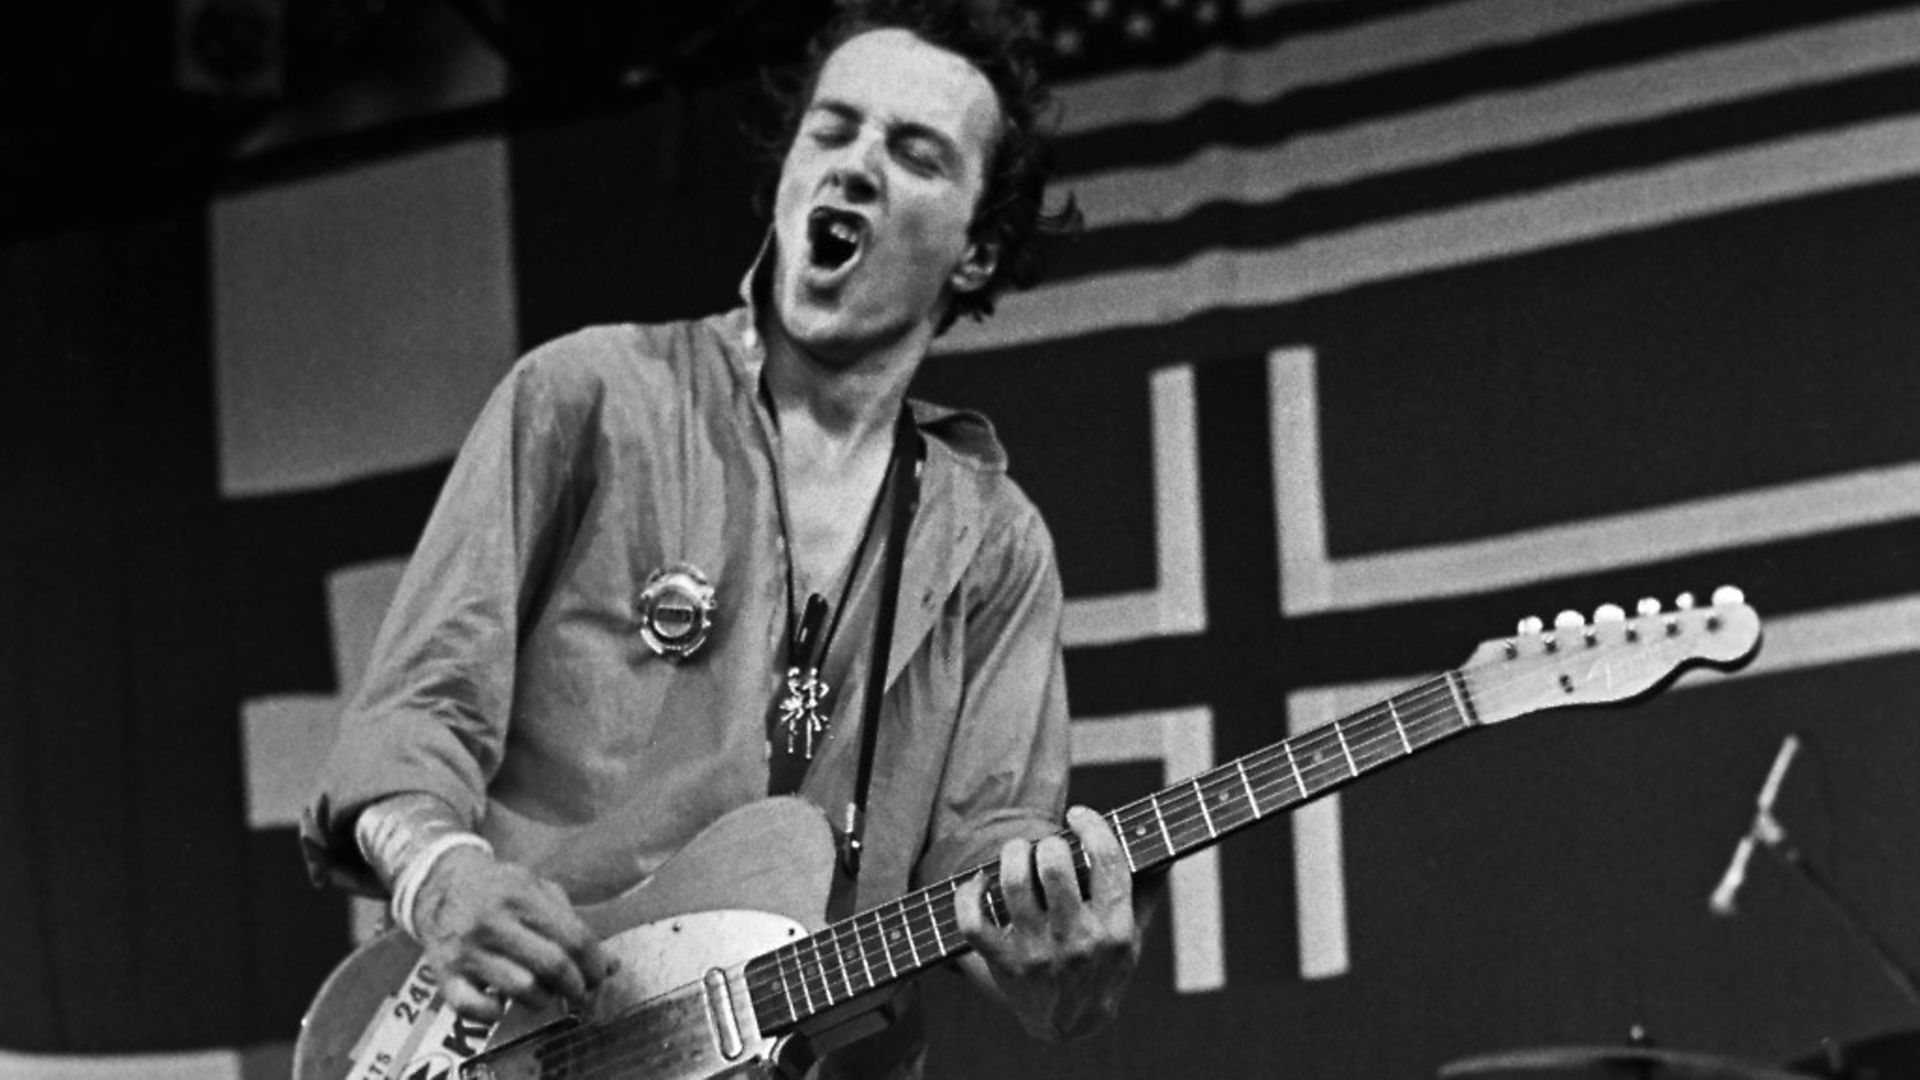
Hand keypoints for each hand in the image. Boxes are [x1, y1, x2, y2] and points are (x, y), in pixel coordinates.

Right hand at [410, 846, 611, 1022]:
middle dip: (577, 987)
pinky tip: (501, 1004)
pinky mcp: (444, 974)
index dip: (595, 964)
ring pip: (522, 988)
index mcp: (522, 895)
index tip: (599, 976)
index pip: (575, 938)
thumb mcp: (536, 888)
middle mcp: (494, 922)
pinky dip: (494, 1013)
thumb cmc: (499, 889)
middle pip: (554, 965)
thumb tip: (611, 965)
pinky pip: (474, 1007)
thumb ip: (573, 922)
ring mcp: (467, 950)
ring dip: (543, 1000)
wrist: (439, 884)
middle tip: (580, 993)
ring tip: (545, 995)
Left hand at [954, 806, 1142, 1040]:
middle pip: (1054, 866)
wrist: (1071, 1026)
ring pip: (1014, 884)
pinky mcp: (1004, 963)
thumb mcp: (1135, 936)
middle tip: (1047, 846)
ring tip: (1018, 852)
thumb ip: (1147, 891)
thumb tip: (1164, 846)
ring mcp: (1038, 952)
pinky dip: (969, 893)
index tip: (1078, 815)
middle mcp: (1077, 940)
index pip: (1107, 861)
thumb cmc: (1104, 969)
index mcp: (1115, 928)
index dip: (1092, 826)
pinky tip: (980, 882)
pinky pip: (973, 921)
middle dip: (1049, 843)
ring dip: (1013, 855)